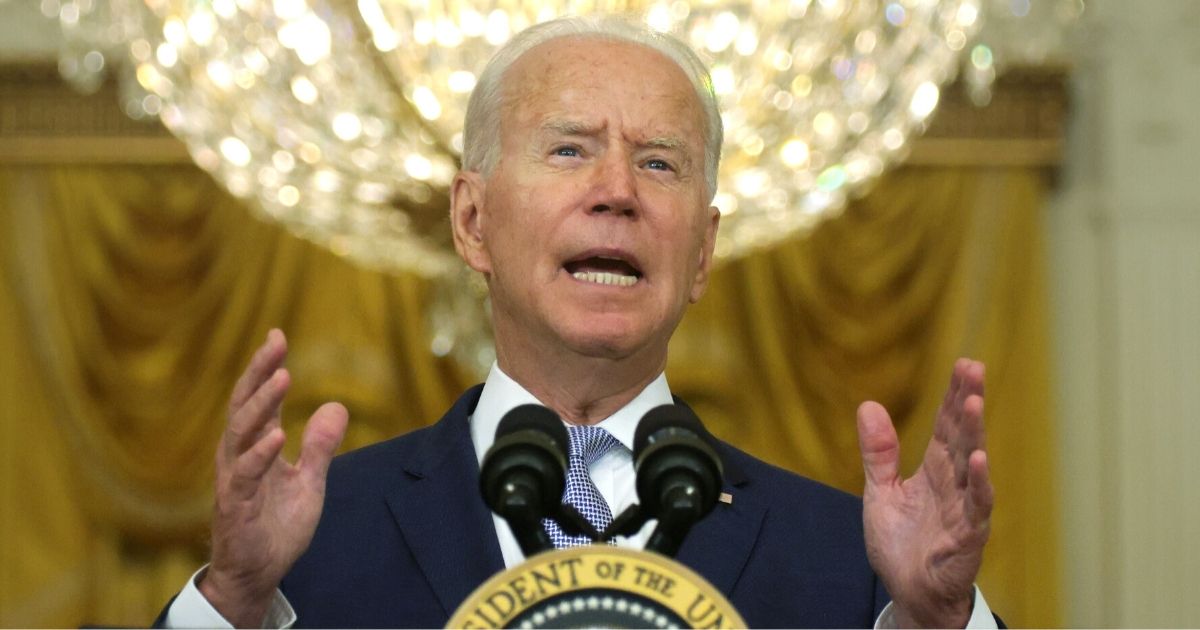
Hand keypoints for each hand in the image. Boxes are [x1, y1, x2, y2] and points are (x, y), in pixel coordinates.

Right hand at [199, 329, 348, 627]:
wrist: (259, 572)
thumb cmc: (276, 525)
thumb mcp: (309, 482)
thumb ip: (320, 446)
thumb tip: (337, 406)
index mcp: (256, 446)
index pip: (259, 398)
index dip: (266, 366)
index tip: (277, 334)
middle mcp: (240, 455)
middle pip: (244, 404)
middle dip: (258, 371)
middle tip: (275, 342)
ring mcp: (235, 478)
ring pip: (240, 432)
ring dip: (261, 403)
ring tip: (281, 376)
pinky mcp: (236, 504)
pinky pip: (246, 474)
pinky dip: (260, 453)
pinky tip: (277, 435)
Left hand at [857, 359, 991, 627]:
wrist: (910, 593)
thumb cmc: (902, 544)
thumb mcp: (881, 491)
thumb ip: (878, 452)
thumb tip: (868, 404)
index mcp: (934, 470)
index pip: (946, 426)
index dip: (953, 396)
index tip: (963, 364)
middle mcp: (953, 483)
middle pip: (962, 436)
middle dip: (967, 402)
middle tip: (972, 367)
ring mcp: (963, 508)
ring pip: (971, 466)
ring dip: (974, 435)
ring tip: (973, 403)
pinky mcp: (967, 536)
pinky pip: (976, 508)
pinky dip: (979, 485)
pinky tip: (980, 461)